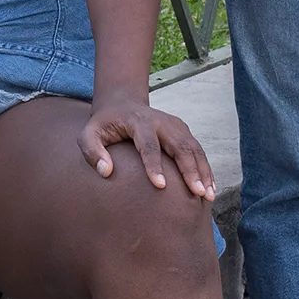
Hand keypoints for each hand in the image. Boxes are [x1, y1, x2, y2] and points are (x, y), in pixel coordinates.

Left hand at [79, 90, 215, 199]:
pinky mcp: (182, 130)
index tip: (160, 186)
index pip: (148, 144)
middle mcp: (161, 121)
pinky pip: (198, 150)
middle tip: (197, 192)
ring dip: (203, 171)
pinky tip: (210, 188)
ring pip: (193, 148)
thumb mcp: (89, 133)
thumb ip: (92, 151)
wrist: (121, 103)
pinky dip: (206, 169)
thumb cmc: (104, 125)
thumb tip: (106, 171)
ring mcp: (174, 125)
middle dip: (190, 169)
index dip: (153, 165)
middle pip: (179, 145)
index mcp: (138, 121)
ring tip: (208, 195)